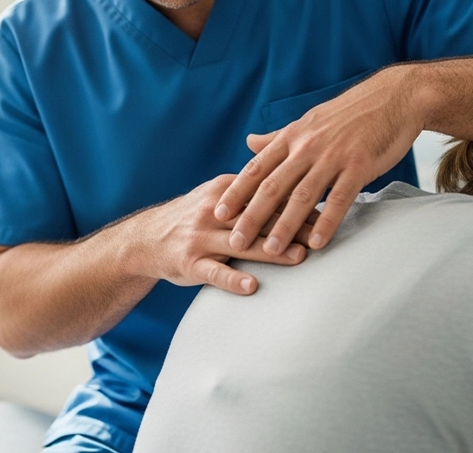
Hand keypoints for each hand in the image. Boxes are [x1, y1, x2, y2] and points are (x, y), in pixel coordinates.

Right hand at [133, 174, 309, 294]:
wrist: (146, 238)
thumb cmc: (193, 217)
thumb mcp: (219, 195)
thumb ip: (252, 191)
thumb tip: (294, 186)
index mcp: (225, 190)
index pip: (266, 192)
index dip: (296, 198)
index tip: (325, 203)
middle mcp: (214, 212)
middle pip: (260, 217)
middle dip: (293, 225)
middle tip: (323, 232)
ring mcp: (201, 238)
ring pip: (242, 244)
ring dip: (272, 251)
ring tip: (299, 257)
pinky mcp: (190, 263)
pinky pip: (214, 272)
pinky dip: (233, 279)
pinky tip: (252, 285)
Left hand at [214, 66, 425, 254]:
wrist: (393, 98)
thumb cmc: (349, 114)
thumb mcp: (308, 121)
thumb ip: (278, 137)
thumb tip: (248, 142)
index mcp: (293, 137)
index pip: (257, 168)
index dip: (236, 192)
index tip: (218, 213)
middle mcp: (308, 146)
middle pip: (273, 185)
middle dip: (251, 215)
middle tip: (236, 241)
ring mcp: (333, 156)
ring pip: (302, 195)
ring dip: (284, 225)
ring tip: (271, 250)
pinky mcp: (360, 165)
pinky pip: (340, 198)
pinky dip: (326, 221)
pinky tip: (315, 242)